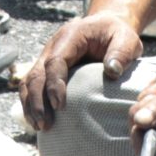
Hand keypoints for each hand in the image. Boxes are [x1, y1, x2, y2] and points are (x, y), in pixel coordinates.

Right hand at [18, 12, 142, 131]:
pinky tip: (36, 121)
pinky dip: (31, 104)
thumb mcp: (127, 39)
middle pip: (36, 74)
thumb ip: (121, 53)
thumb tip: (112, 71)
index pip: (55, 61)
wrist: (105, 28)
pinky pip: (31, 86)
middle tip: (46, 124)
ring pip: (29, 81)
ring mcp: (46, 58)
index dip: (55, 84)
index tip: (60, 106)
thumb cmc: (116, 35)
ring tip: (40, 127)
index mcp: (70, 37)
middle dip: (38, 101)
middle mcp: (52, 47)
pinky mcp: (46, 69)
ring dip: (31, 105)